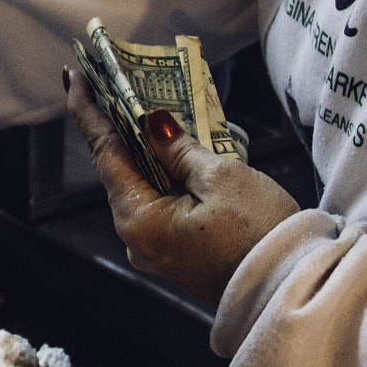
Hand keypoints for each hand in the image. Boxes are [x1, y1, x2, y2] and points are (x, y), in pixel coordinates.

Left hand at [64, 65, 298, 306]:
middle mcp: (137, 237)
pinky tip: (181, 150)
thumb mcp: (221, 177)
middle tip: (117, 81)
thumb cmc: (260, 234)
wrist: (292, 289)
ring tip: (154, 108)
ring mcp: (157, 248)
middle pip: (121, 169)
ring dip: (148, 149)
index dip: (88, 111)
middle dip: (121, 126)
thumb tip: (152, 125)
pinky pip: (163, 203)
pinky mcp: (179, 253)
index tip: (74, 77)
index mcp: (138, 219)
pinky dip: (168, 174)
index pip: (104, 152)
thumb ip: (179, 149)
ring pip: (144, 185)